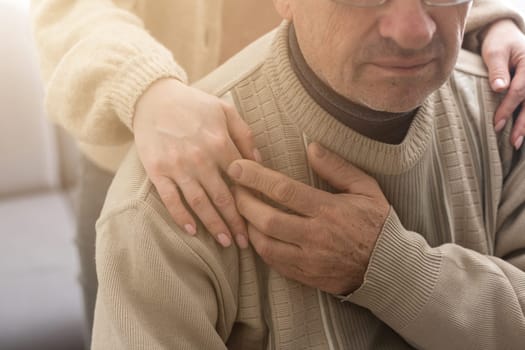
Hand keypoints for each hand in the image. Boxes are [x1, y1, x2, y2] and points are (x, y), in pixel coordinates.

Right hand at [134, 78, 260, 247]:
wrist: (153, 98)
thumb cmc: (194, 105)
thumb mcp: (225, 110)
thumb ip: (245, 134)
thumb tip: (259, 161)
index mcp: (219, 142)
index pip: (241, 180)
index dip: (252, 201)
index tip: (260, 218)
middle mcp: (199, 157)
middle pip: (223, 197)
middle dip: (236, 223)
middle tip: (246, 243)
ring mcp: (177, 166)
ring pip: (199, 203)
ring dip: (214, 225)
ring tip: (226, 243)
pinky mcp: (157, 171)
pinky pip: (171, 200)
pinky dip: (181, 217)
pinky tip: (192, 232)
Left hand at [228, 143, 389, 294]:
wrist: (389, 267)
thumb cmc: (376, 223)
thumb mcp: (366, 188)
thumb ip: (338, 168)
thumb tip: (311, 148)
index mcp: (329, 210)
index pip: (284, 190)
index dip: (256, 178)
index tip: (237, 167)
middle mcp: (316, 236)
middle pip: (268, 219)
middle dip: (243, 203)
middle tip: (234, 189)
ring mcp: (309, 260)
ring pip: (265, 244)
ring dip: (248, 226)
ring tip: (242, 211)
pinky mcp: (305, 276)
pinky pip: (274, 263)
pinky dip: (260, 247)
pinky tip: (257, 233)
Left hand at [481, 19, 524, 148]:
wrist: (507, 35)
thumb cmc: (498, 43)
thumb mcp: (494, 52)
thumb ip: (497, 69)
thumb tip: (499, 88)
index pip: (519, 90)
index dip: (507, 108)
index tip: (496, 124)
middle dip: (522, 123)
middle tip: (512, 141)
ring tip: (517, 143)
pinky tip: (523, 133)